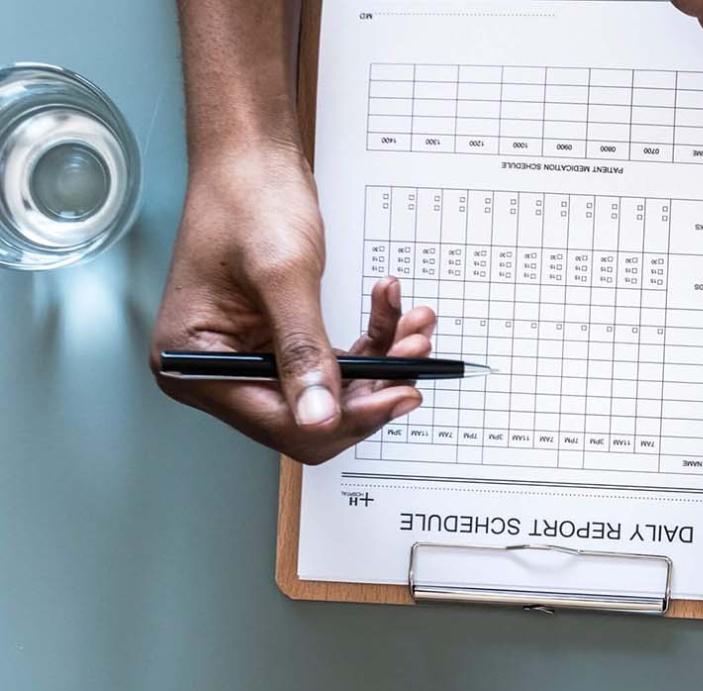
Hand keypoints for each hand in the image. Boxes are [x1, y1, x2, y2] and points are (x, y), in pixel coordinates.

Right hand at [151, 145, 435, 463]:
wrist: (252, 158)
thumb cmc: (248, 199)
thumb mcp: (283, 277)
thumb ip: (302, 351)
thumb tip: (320, 419)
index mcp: (191, 363)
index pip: (279, 423)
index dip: (344, 417)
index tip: (397, 395)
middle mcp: (216, 370)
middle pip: (311, 415)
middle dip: (370, 387)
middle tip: (415, 357)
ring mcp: (248, 357)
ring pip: (332, 389)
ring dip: (381, 362)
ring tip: (414, 327)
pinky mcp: (278, 341)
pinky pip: (334, 360)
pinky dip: (371, 341)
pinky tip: (395, 312)